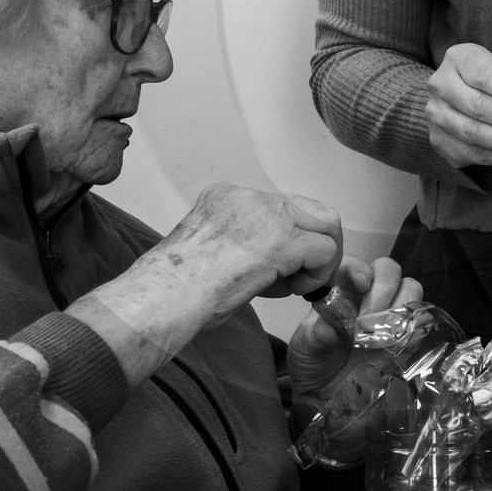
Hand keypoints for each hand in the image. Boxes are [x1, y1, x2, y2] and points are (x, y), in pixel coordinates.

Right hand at [68, 185, 343, 385]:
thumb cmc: (173, 287)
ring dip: (319, 261)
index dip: (289, 240)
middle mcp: (249, 197)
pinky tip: (294, 291)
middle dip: (316, 245)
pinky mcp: (282, 240)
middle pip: (311, 209)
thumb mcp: (205, 250)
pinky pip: (325, 251)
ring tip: (295, 286)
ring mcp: (268, 214)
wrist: (165, 294)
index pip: (280, 208)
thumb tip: (264, 263)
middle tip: (302, 278)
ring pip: (327, 225)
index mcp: (227, 196)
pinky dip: (318, 275)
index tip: (278, 270)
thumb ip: (237, 245)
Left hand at [285, 254, 422, 403]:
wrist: (324, 392)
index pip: (354, 264)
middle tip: (369, 319)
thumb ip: (317, 334)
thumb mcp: (306, 346)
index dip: (359, 269)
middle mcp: (368, 294)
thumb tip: (329, 327)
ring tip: (384, 332)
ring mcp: (389, 313)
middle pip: (388, 270)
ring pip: (410, 288)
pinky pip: (420, 321)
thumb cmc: (312, 360)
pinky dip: (413, 328)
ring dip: (401, 304)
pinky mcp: (405, 335)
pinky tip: (397, 344)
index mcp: (341, 287)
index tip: (359, 284)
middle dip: (383, 289)